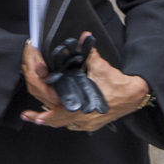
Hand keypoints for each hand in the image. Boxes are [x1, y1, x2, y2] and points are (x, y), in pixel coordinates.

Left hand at [21, 40, 148, 133]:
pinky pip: (75, 125)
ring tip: (37, 119)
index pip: (57, 112)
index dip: (43, 114)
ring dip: (51, 121)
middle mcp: (83, 118)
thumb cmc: (119, 85)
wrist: (135, 95)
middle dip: (40, 118)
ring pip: (65, 125)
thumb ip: (89, 52)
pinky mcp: (93, 124)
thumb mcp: (101, 67)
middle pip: (57, 121)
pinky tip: (60, 119)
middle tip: (27, 116)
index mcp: (81, 106)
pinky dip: (65, 122)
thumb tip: (84, 37)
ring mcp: (88, 123)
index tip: (31, 114)